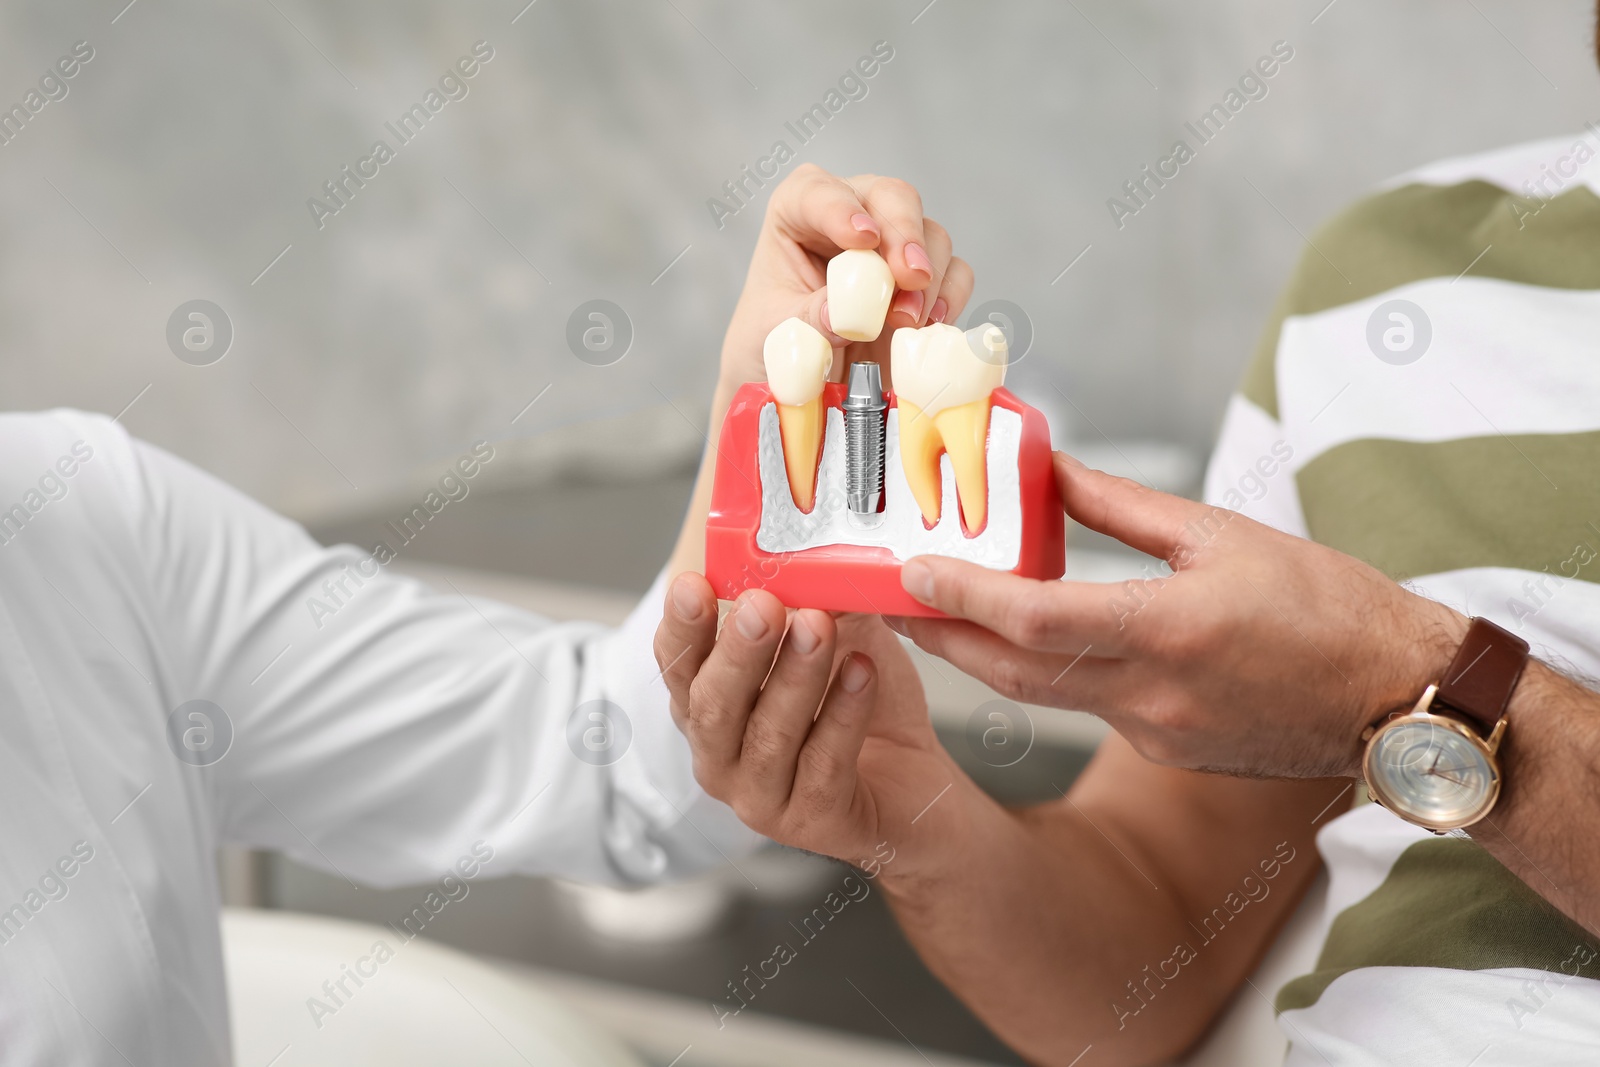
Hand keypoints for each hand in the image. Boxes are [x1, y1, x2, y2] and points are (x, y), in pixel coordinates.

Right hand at [654, 572, 977, 877]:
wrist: (916, 780)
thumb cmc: (860, 705)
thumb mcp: (836, 636)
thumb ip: (816, 599)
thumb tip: (812, 551)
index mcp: (710, 707)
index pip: (676, 666)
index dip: (681, 627)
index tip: (694, 584)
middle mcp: (721, 757)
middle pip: (713, 705)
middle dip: (737, 652)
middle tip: (761, 606)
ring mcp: (762, 798)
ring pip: (767, 737)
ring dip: (794, 678)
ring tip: (819, 628)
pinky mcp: (814, 823)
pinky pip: (824, 766)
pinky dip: (843, 715)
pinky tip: (862, 673)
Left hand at [718, 165, 973, 392]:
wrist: (797, 386)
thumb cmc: (773, 347)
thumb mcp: (775, 336)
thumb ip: (809, 319)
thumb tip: (845, 314)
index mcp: (797, 214)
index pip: (817, 191)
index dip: (841, 207)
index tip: (860, 237)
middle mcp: (851, 216)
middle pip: (891, 197)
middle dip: (904, 236)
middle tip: (909, 277)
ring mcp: (893, 246)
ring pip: (930, 234)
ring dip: (927, 276)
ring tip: (905, 321)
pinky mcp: (924, 281)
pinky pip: (956, 272)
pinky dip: (949, 296)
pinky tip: (930, 324)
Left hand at [893, 453, 1469, 778]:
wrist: (1396, 698)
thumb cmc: (1325, 605)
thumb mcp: (1223, 533)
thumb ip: (1121, 507)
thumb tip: (1049, 471)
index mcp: (1170, 630)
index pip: (1034, 619)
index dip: (961, 595)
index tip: (909, 569)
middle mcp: (1152, 695)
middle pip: (1012, 671)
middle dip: (943, 634)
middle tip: (891, 597)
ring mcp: (1155, 734)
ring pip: (1042, 694)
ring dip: (984, 654)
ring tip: (938, 610)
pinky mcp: (1164, 751)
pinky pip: (1087, 707)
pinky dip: (1046, 672)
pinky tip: (1031, 638)